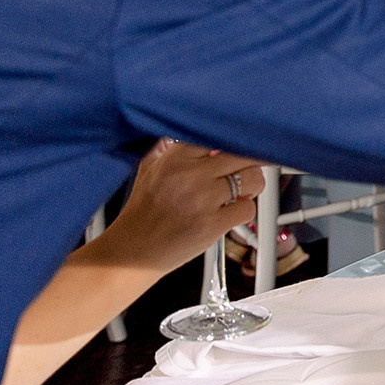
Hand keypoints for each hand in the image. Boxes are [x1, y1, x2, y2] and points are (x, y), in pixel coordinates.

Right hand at [98, 141, 265, 272]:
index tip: (244, 145)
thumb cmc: (142, 213)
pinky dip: (243, 211)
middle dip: (252, 162)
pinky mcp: (212, 225)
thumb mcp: (150, 170)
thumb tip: (201, 132)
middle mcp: (189, 175)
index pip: (221, 135)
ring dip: (252, 187)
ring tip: (240, 193)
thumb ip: (174, 148)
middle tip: (248, 169)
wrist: (131, 252)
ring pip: (252, 179)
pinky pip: (248, 208)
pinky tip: (228, 214)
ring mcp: (202, 200)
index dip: (237, 141)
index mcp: (175, 158)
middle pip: (244, 154)